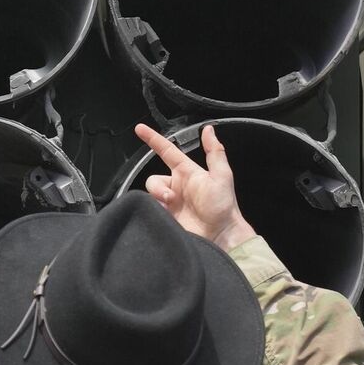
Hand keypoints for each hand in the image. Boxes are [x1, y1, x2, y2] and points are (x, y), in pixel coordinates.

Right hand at [132, 123, 257, 250]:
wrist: (220, 235)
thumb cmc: (223, 206)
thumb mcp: (222, 175)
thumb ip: (214, 151)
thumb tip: (208, 129)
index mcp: (187, 173)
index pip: (166, 151)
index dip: (153, 139)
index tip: (139, 129)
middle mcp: (176, 186)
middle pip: (153, 178)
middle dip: (157, 186)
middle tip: (171, 197)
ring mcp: (169, 203)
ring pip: (150, 193)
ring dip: (158, 198)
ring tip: (171, 207)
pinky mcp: (165, 217)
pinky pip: (149, 208)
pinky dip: (154, 210)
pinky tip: (166, 215)